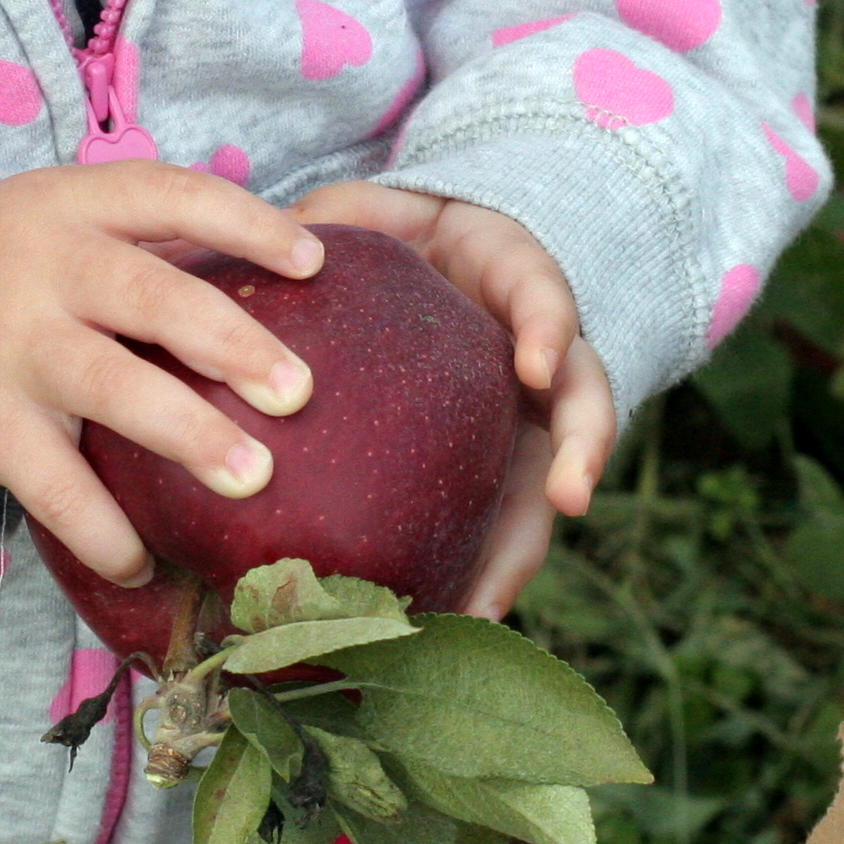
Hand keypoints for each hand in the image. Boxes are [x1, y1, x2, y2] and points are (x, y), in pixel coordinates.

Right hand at [0, 163, 323, 588]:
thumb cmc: (44, 269)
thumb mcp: (93, 223)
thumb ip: (189, 233)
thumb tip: (330, 236)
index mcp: (81, 206)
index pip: (171, 196)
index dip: (245, 224)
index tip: (313, 263)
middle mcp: (45, 268)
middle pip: (148, 297)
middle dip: (229, 342)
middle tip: (298, 392)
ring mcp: (13, 347)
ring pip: (107, 386)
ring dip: (185, 432)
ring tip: (254, 477)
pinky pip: (52, 484)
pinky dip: (101, 530)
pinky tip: (146, 565)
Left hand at [287, 183, 616, 621]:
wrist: (433, 277)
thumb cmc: (400, 242)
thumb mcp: (375, 215)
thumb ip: (333, 221)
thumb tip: (264, 241)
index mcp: (517, 296)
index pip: (547, 304)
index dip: (548, 331)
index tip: (535, 362)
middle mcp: (538, 371)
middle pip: (579, 413)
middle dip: (579, 454)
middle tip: (569, 497)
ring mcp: (523, 430)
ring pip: (539, 495)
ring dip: (521, 552)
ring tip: (488, 608)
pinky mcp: (492, 477)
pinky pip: (491, 534)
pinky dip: (471, 578)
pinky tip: (434, 628)